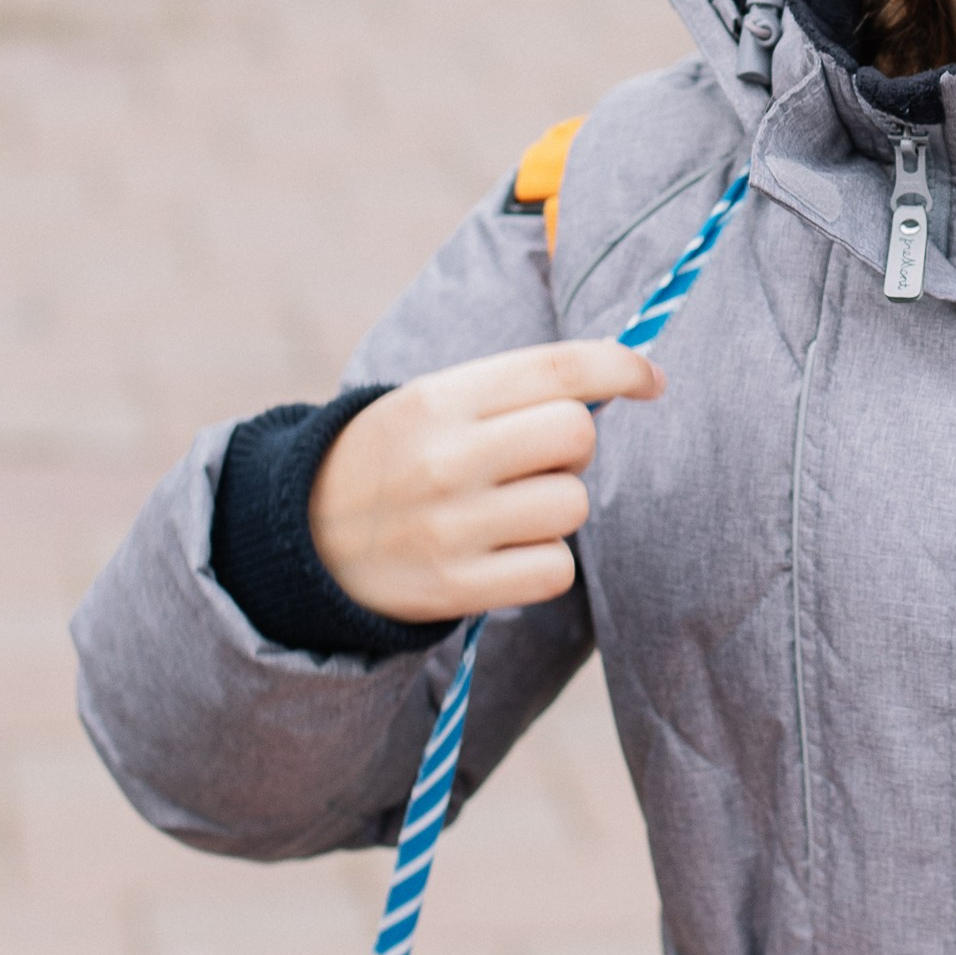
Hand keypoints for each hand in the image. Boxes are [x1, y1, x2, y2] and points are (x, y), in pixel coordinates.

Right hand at [308, 343, 661, 620]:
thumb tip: (622, 378)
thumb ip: (513, 390)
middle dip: (573, 448)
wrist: (305, 540)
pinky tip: (504, 555)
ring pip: (571, 505)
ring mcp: (451, 527)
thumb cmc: (395, 460)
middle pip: (576, 435)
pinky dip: (543, 563)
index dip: (621, 366)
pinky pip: (555, 569)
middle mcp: (446, 459)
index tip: (650, 379)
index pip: (557, 368)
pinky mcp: (456, 588)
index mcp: (441, 399)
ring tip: (505, 512)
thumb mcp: (433, 403)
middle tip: (535, 461)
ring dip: (556, 509)